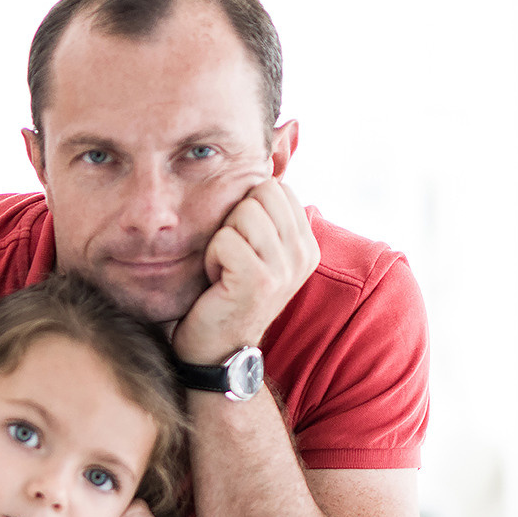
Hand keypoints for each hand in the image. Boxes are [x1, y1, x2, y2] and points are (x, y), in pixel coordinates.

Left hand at [173, 178, 318, 364]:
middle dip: (233, 218)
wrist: (216, 350)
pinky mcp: (260, 281)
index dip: (245, 207)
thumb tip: (264, 165)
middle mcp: (304, 254)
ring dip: (220, 240)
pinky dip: (211, 257)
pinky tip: (217, 282)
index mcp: (306, 243)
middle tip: (231, 257)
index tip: (241, 246)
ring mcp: (285, 268)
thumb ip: (263, 215)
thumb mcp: (253, 250)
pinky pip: (225, 240)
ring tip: (225, 271)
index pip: (276, 186)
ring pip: (243, 213)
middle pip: (262, 192)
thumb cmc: (224, 293)